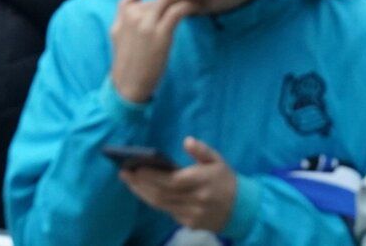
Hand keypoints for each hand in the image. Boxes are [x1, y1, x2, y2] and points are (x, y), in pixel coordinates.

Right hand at [109, 0, 191, 104]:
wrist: (128, 85)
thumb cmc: (126, 60)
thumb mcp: (117, 31)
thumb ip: (125, 8)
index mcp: (126, 13)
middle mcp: (135, 15)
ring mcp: (147, 23)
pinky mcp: (161, 33)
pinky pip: (178, 10)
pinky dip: (189, 6)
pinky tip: (196, 8)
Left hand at [120, 137, 237, 231]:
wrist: (241, 209)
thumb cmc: (225, 180)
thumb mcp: (218, 160)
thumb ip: (202, 151)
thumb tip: (187, 140)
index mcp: (203, 181)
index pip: (172, 181)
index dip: (152, 176)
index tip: (135, 168)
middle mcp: (195, 200)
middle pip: (161, 194)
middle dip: (140, 184)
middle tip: (124, 172)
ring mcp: (191, 214)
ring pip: (160, 205)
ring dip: (142, 193)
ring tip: (129, 181)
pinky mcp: (189, 224)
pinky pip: (167, 212)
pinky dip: (154, 201)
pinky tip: (144, 191)